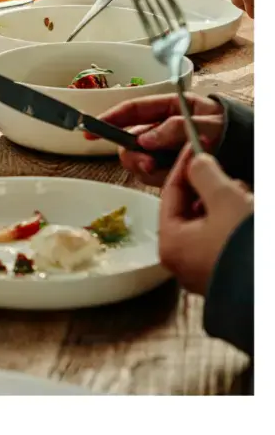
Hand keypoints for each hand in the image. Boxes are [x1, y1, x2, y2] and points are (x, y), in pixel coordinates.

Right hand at [87, 93, 225, 185]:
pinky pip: (153, 177)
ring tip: (172, 172)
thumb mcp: (209, 125)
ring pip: (140, 161)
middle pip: (130, 141)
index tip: (90, 130)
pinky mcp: (170, 169)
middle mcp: (163, 129)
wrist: (254, 154)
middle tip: (148, 166)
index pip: (132, 110)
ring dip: (150, 170)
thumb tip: (143, 139)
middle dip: (135, 155)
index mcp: (170, 109)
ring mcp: (165, 150)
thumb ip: (175, 129)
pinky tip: (178, 179)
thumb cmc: (236, 132)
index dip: (109, 118)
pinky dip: (161, 180)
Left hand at [158, 149, 252, 294]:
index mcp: (171, 244)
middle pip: (191, 209)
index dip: (186, 166)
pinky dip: (237, 223)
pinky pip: (226, 239)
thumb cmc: (247, 248)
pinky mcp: (227, 274)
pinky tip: (252, 217)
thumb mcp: (226, 200)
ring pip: (212, 223)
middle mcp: (183, 261)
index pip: (171, 193)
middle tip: (233, 182)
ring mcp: (205, 270)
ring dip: (230, 207)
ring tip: (248, 201)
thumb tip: (196, 162)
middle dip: (214, 190)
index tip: (196, 147)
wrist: (272, 289)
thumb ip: (206, 175)